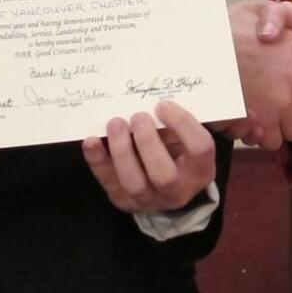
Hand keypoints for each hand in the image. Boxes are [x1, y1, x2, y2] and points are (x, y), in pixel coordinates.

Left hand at [82, 99, 215, 213]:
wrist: (166, 188)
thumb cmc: (180, 151)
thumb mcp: (190, 137)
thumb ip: (185, 120)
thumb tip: (167, 92)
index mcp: (201, 170)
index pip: (199, 148)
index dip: (182, 124)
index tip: (163, 104)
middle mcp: (178, 190)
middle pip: (164, 175)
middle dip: (148, 143)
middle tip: (138, 116)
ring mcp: (148, 199)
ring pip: (134, 183)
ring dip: (122, 151)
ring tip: (115, 123)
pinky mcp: (123, 200)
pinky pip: (109, 182)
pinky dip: (98, 161)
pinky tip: (91, 141)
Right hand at [226, 0, 291, 149]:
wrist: (195, 53)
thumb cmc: (225, 29)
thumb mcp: (257, 9)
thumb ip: (279, 16)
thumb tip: (275, 35)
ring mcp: (276, 107)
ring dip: (285, 125)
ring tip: (270, 109)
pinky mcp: (256, 125)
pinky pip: (270, 141)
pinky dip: (263, 134)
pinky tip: (254, 119)